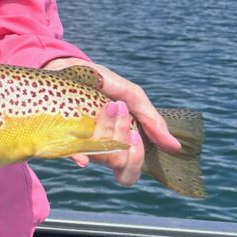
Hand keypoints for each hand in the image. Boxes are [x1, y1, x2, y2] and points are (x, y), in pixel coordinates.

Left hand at [44, 57, 181, 186]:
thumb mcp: (129, 95)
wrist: (66, 66)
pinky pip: (73, 154)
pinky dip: (80, 155)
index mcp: (119, 143)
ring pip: (100, 156)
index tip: (134, 131)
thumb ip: (151, 120)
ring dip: (106, 131)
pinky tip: (82, 152)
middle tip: (117, 111)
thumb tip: (175, 147)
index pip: (130, 170)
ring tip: (104, 107)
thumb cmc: (100, 82)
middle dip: (122, 138)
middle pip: (118, 163)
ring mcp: (82, 145)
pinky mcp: (62, 139)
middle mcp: (100, 148)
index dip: (136, 156)